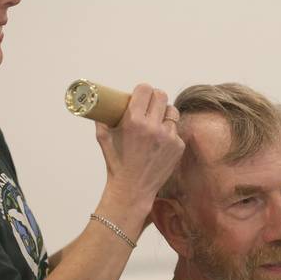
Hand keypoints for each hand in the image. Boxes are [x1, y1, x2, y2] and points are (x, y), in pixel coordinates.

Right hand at [95, 84, 184, 210]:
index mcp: (134, 121)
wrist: (132, 190)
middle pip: (161, 95)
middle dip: (155, 98)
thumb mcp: (103, 138)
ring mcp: (168, 137)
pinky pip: (176, 131)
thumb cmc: (116, 164)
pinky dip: (169, 133)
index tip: (140, 94)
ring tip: (155, 124)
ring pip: (172, 112)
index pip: (145, 89)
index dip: (143, 90)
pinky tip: (159, 143)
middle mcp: (153, 127)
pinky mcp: (178, 147)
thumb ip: (102, 119)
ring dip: (164, 115)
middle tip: (150, 105)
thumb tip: (102, 105)